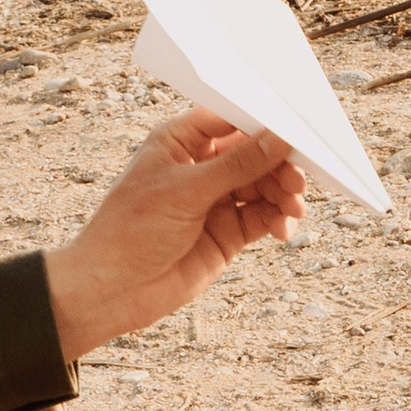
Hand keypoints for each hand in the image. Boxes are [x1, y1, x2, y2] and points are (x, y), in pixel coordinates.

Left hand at [43, 112, 306, 358]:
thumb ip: (237, 166)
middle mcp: (201, 166)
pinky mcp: (227, 233)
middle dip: (279, 164)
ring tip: (292, 209)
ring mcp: (215, 200)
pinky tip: (283, 229)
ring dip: (283, 194)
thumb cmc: (131, 230)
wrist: (112, 291)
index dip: (262, 123)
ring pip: (263, 186)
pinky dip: (278, 220)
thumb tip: (280, 139)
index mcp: (180, 141)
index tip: (294, 130)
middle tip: (298, 180)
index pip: (229, 119)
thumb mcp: (186, 190)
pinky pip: (262, 218)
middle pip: (254, 154)